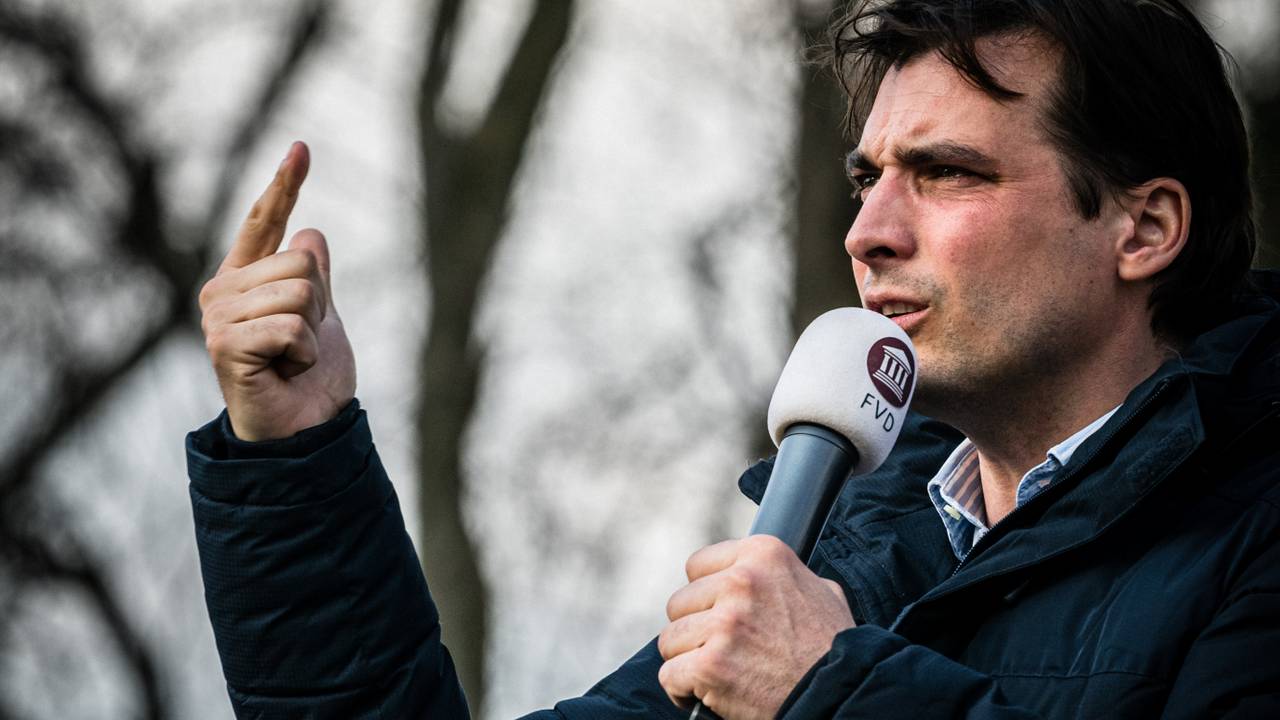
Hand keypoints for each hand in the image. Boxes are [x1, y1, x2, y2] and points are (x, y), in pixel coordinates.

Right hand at [198, 142, 356, 439]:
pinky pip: (293, 326)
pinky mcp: (224, 344)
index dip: (284, 185)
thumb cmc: (310, 379)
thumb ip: (313, 277)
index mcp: (246, 279)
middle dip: (319, 306)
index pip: (266, 222)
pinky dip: (304, 354)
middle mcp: (223, 291)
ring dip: (312, 333)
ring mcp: (218, 317)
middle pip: (302, 262)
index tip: (301, 147)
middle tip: (300, 345)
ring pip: (300, 291)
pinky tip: (285, 373)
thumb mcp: (321, 317)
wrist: (305, 433)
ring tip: (291, 360)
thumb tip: (311, 232)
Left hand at [657, 535, 853, 719]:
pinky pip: (669, 675)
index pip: (698, 565)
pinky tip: (705, 693)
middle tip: (721, 650)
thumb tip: (760, 574)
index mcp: (763, 554)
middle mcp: (741, 581)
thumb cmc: (832, 647)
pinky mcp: (711, 664)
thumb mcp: (819, 590)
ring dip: (688, 660)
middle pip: (680, 603)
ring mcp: (724, 623)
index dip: (706, 595)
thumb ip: (783, 576)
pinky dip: (682, 690)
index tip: (718, 614)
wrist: (841, 694)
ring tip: (716, 672)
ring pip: (670, 639)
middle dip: (695, 630)